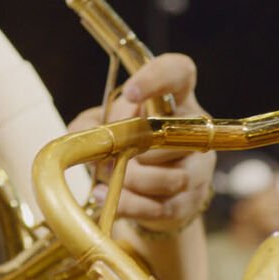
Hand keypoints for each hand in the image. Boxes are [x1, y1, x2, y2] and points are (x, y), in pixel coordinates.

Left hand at [68, 53, 215, 234]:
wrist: (147, 193)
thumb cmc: (127, 147)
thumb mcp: (105, 127)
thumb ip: (89, 126)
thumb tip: (80, 138)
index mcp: (176, 100)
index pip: (179, 73)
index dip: (158, 78)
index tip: (131, 93)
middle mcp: (196, 130)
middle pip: (172, 135)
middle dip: (134, 148)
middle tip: (111, 152)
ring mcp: (198, 169)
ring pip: (168, 177)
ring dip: (130, 179)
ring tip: (109, 175)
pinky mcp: (189, 201)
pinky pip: (159, 207)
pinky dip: (127, 204)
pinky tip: (103, 196)